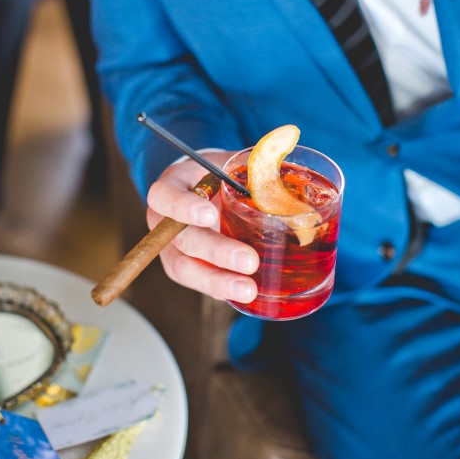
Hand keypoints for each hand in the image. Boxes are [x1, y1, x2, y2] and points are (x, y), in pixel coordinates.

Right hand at [147, 152, 258, 302]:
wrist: (212, 188)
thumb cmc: (224, 174)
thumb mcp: (234, 162)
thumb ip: (257, 166)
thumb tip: (295, 173)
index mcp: (173, 187)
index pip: (165, 195)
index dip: (182, 206)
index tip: (210, 213)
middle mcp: (166, 221)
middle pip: (183, 240)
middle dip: (216, 252)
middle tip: (249, 261)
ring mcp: (175, 249)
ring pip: (187, 269)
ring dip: (218, 281)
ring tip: (249, 290)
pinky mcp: (190, 269)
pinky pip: (202, 283)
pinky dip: (224, 290)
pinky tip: (248, 296)